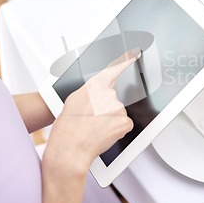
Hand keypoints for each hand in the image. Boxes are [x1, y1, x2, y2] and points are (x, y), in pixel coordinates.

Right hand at [42, 48, 140, 177]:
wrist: (70, 149)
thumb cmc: (67, 128)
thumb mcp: (73, 101)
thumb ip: (89, 92)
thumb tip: (97, 94)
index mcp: (94, 86)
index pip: (114, 69)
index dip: (126, 60)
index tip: (135, 54)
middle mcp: (108, 94)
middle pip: (112, 99)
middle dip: (105, 109)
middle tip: (92, 120)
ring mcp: (118, 108)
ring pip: (118, 112)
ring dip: (109, 120)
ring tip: (94, 129)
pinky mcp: (125, 122)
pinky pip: (124, 124)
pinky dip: (116, 129)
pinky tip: (103, 134)